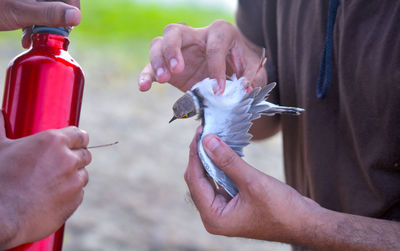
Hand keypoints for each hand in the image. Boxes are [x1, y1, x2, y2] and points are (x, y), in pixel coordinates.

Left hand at [0, 0, 80, 47]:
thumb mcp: (19, 12)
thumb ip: (49, 13)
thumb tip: (76, 18)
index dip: (73, 6)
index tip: (71, 23)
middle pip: (57, 1)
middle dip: (57, 20)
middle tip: (52, 35)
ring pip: (46, 8)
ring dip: (45, 26)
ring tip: (36, 39)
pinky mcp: (20, 4)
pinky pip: (35, 12)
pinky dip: (34, 25)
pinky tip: (27, 37)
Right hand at [0, 112, 90, 248]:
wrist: (1, 217)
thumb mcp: (0, 148)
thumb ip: (1, 128)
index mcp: (54, 141)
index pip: (80, 135)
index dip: (78, 139)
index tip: (75, 142)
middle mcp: (69, 159)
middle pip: (85, 155)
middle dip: (75, 158)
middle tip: (60, 164)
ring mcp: (74, 181)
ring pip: (82, 175)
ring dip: (73, 177)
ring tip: (52, 183)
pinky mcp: (75, 201)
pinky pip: (78, 194)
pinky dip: (70, 195)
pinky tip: (52, 197)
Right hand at [138, 20, 266, 93]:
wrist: (237, 72)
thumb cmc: (245, 67)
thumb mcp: (254, 71)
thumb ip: (251, 78)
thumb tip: (243, 88)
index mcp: (220, 33)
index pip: (214, 46)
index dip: (217, 69)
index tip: (220, 91)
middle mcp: (196, 37)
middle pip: (175, 32)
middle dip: (173, 49)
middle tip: (177, 70)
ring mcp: (180, 51)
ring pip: (158, 44)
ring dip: (158, 61)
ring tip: (164, 79)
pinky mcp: (169, 66)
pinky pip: (151, 66)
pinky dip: (146, 75)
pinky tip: (144, 87)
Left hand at [184, 131, 319, 242]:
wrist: (305, 223)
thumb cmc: (282, 210)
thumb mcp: (252, 181)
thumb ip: (227, 161)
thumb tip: (208, 141)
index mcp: (214, 217)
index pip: (195, 180)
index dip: (195, 154)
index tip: (199, 133)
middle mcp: (214, 216)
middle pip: (198, 180)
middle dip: (201, 156)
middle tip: (205, 132)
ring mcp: (223, 211)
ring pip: (209, 179)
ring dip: (211, 159)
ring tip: (212, 138)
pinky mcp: (232, 205)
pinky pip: (220, 182)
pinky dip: (221, 167)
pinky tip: (223, 152)